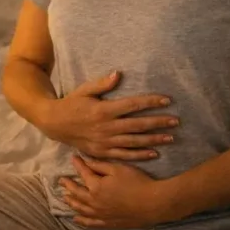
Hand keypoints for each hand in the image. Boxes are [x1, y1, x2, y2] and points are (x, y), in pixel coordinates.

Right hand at [36, 71, 178, 160]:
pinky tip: (154, 153)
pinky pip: (124, 155)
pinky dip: (139, 155)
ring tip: (171, 137)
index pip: (133, 105)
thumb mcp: (84, 90)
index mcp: (104, 110)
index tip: (167, 100)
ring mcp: (105, 142)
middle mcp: (106, 127)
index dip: (151, 102)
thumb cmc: (71, 103)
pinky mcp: (102, 152)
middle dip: (158, 122)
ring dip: (153, 140)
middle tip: (176, 121)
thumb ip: (102, 84)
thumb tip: (118, 74)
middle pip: (138, 125)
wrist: (53, 124)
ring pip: (134, 142)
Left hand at [60, 156, 167, 229]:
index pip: (83, 174)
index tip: (73, 159)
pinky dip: (82, 220)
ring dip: (72, 203)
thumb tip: (86, 162)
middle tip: (61, 181)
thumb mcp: (118, 169)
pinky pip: (91, 223)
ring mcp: (100, 215)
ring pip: (81, 209)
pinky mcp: (108, 223)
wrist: (152, 203)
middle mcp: (94, 202)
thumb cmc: (136, 182)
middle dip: (69, 186)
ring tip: (65, 198)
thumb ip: (100, 166)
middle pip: (77, 193)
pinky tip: (77, 219)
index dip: (78, 165)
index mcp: (95, 186)